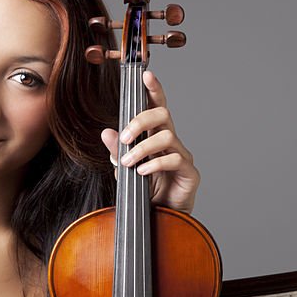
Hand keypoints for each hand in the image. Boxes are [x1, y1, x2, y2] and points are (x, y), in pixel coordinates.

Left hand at [101, 70, 199, 213]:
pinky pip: (175, 160)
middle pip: (163, 114)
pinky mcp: (189, 174)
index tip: (146, 75)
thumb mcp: (125, 170)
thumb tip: (106, 132)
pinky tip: (141, 173)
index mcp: (156, 137)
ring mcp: (182, 156)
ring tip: (129, 164)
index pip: (156, 107)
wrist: (159, 221)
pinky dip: (155, 164)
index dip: (154, 90)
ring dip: (143, 148)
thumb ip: (118, 151)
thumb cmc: (144, 193)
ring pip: (167, 136)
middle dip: (141, 121)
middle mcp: (171, 142)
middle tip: (125, 137)